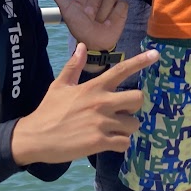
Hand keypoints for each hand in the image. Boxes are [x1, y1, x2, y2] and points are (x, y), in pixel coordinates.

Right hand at [10, 45, 158, 164]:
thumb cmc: (48, 111)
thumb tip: (81, 46)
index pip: (121, 70)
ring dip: (127, 128)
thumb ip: (73, 67)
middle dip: (134, 107)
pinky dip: (120, 144)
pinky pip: (124, 143)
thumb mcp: (59, 86)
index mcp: (93, 87)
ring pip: (134, 124)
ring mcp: (102, 123)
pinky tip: (109, 143)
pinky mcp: (99, 142)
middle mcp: (101, 102)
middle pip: (138, 99)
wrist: (34, 138)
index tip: (156, 55)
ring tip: (113, 130)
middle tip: (122, 112)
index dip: (140, 61)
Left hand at [44, 0, 127, 50]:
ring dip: (104, 11)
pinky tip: (109, 22)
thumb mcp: (68, 12)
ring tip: (99, 21)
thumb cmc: (79, 28)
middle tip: (91, 15)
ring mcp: (111, 2)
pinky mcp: (122, 10)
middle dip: (96, 1)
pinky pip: (122, 4)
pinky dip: (116, 14)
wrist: (94, 45)